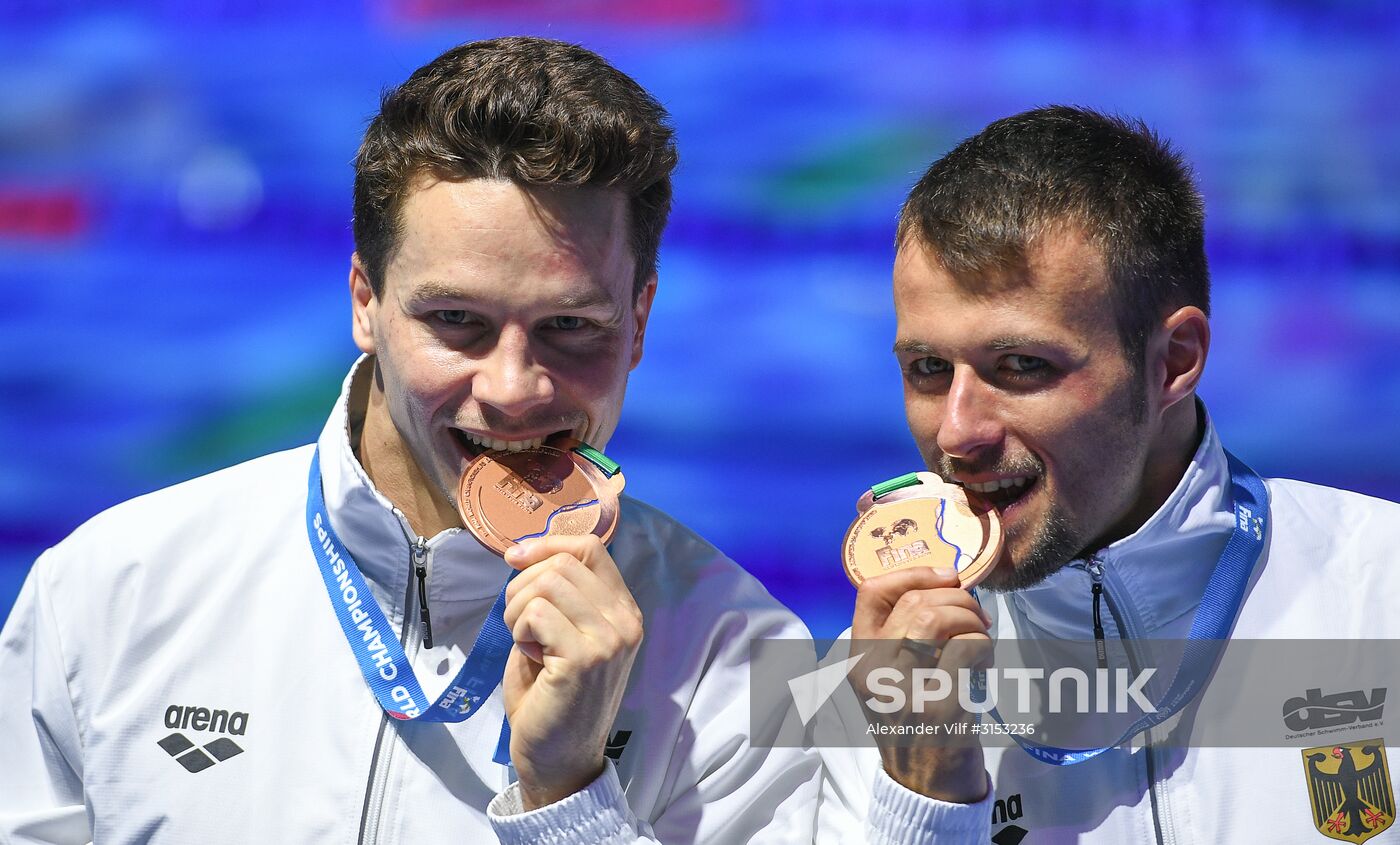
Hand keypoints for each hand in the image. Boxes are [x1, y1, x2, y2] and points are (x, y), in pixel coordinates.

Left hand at [501, 535, 643, 809]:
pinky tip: (530, 656)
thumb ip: (558, 595)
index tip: (515, 558)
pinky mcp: (583, 658)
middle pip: (562, 562)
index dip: (548, 544)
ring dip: (518, 609)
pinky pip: (536, 612)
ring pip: (546, 583)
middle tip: (518, 624)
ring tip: (525, 641)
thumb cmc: (552, 697)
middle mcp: (625, 621)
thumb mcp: (563, 634)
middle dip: (523, 585)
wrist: (558, 759)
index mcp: (624, 611)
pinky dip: (520, 630)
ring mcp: (609, 639)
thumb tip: (525, 552)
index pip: (591, 547)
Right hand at [851, 566, 992, 803]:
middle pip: (916, 602)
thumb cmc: (914, 727)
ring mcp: (905, 689)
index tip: (945, 576)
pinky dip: (985, 647)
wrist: (926, 790)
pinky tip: (983, 666)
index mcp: (858, 660)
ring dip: (971, 619)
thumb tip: (945, 586)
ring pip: (939, 618)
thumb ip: (900, 637)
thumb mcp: (888, 681)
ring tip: (980, 637)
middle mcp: (873, 672)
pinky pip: (968, 648)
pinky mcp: (941, 706)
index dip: (912, 573)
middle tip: (976, 617)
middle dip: (958, 598)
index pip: (870, 593)